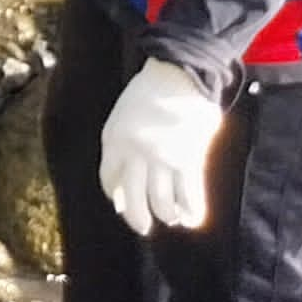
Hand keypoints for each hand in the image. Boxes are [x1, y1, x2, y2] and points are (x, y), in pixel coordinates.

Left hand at [97, 58, 221, 235]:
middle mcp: (134, 153)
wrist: (177, 74)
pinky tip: (192, 218)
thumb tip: (126, 178)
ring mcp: (161, 158)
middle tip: (143, 227)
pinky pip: (188, 196)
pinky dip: (190, 212)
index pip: (109, 179)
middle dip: (137, 218)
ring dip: (166, 215)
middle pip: (133, 198)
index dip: (116, 196)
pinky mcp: (187, 160)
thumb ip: (122, 144)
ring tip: (170, 217)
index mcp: (114, 139)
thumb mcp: (122, 115)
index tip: (121, 205)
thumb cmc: (148, 93)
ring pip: (161, 203)